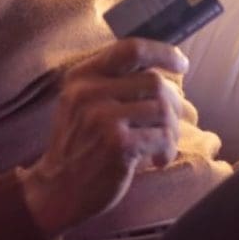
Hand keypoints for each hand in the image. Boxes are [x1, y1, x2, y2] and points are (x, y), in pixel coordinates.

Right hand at [19, 38, 187, 239]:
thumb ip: (114, 82)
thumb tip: (168, 72)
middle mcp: (89, 92)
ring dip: (172, 129)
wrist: (57, 190)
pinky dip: (168, 148)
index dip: (163, 53)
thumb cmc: (80, 146)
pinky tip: (158, 159)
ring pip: (162, 108)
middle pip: (154, 81)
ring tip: (164, 144)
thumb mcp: (83, 103)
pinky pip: (162, 136)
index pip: (131, 49)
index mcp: (82, 76)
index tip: (182, 64)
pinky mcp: (117, 144)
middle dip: (173, 102)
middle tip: (171, 123)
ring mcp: (102, 117)